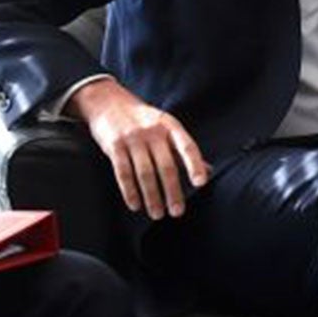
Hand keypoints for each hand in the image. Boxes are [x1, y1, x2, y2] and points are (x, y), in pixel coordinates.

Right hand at [68, 77, 209, 218]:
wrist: (108, 102)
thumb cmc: (144, 120)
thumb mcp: (167, 127)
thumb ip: (184, 149)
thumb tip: (209, 171)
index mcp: (171, 127)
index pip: (187, 147)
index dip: (195, 165)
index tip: (201, 183)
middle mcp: (153, 132)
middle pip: (166, 166)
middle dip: (172, 192)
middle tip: (177, 212)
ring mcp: (133, 138)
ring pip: (145, 173)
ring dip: (152, 196)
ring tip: (157, 214)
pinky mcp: (114, 146)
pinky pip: (123, 172)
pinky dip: (129, 191)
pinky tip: (135, 205)